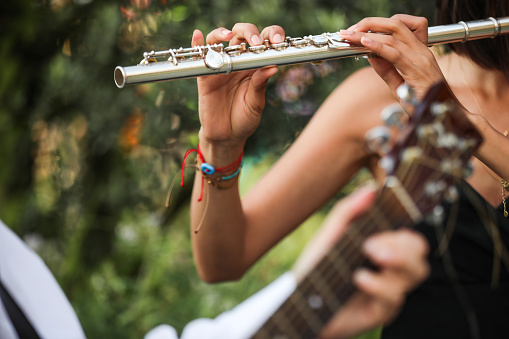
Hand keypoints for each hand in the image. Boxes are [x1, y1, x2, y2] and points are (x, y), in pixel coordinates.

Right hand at [192, 24, 284, 150]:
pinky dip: (196, 44)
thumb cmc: (244, 120)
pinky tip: (197, 36)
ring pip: (219, 40)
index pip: (265, 42)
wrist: (226, 137)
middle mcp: (238, 62)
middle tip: (256, 43)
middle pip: (242, 35)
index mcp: (255, 66)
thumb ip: (260, 85)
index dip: (272, 35)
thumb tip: (272, 66)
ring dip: (222, 33)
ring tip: (228, 36)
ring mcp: (220, 66)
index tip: (277, 43)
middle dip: (249, 32)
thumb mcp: (255, 104)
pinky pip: (200, 57)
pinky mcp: (204, 76)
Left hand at [292, 186, 428, 338]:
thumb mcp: (330, 234)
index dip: (405, 228)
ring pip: (416, 272)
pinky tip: (359, 279)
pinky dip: (378, 285)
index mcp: (382, 247)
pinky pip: (394, 297)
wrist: (300, 298)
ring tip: (368, 254)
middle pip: (419, 252)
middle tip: (372, 245)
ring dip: (396, 260)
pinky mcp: (382, 310)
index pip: (409, 235)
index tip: (387, 221)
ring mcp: (389, 290)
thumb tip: (371, 189)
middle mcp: (391, 268)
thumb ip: (349, 211)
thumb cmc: (318, 264)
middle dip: (402, 245)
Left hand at [339, 15, 445, 101]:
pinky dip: (378, 47)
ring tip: (349, 36)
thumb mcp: (399, 84)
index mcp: (419, 50)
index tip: (356, 30)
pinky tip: (364, 44)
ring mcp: (421, 59)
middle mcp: (421, 50)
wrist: (441, 115)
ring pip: (393, 37)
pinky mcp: (417, 70)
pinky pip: (395, 54)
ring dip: (367, 35)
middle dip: (369, 23)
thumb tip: (370, 55)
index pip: (399, 26)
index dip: (377, 24)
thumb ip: (386, 69)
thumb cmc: (422, 101)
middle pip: (395, 24)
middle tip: (348, 31)